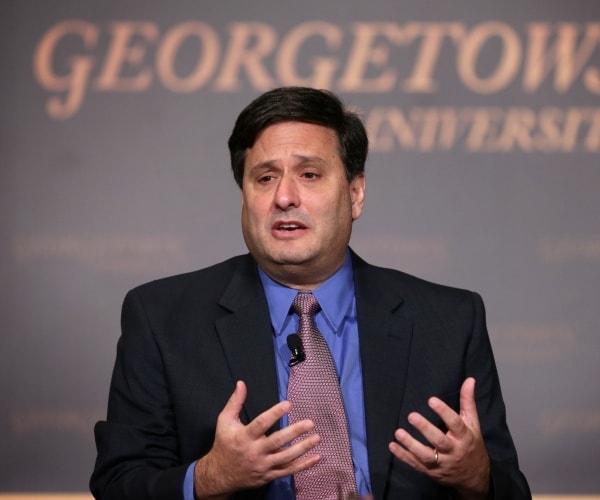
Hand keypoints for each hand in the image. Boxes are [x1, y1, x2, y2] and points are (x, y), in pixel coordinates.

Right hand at [194, 380, 320, 498]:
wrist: (219, 475)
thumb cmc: (224, 444)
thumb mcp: (224, 422)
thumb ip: (235, 402)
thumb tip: (241, 383)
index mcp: (244, 437)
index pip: (261, 424)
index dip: (275, 413)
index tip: (288, 404)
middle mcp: (255, 452)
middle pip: (277, 442)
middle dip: (294, 432)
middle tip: (310, 423)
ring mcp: (263, 466)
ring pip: (286, 458)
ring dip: (303, 448)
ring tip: (317, 438)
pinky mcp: (269, 476)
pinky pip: (288, 471)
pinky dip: (303, 465)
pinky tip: (316, 457)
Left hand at [389, 377, 489, 499]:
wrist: (474, 477)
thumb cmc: (471, 445)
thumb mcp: (473, 424)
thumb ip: (468, 402)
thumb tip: (469, 380)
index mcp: (464, 437)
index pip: (455, 423)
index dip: (443, 412)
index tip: (431, 400)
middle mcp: (453, 451)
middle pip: (439, 440)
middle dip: (425, 428)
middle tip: (411, 416)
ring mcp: (442, 463)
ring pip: (426, 456)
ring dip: (411, 445)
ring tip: (398, 433)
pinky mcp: (431, 471)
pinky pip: (416, 464)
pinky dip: (403, 456)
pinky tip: (392, 446)